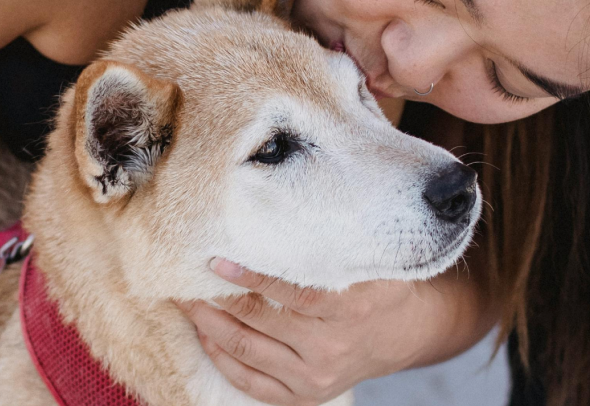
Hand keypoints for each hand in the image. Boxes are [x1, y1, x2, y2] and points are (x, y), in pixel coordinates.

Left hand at [178, 258, 479, 405]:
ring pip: (248, 351)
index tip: (216, 259)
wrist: (405, 333)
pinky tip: (205, 334)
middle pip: (260, 322)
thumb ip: (334, 241)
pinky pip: (253, 383)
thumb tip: (284, 202)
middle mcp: (332, 347)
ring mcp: (316, 376)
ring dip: (209, 324)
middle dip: (216, 298)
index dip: (252, 278)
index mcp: (351, 308)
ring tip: (185, 300)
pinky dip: (223, 359)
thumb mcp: (371, 259)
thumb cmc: (379, 284)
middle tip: (184, 274)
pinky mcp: (306, 395)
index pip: (294, 294)